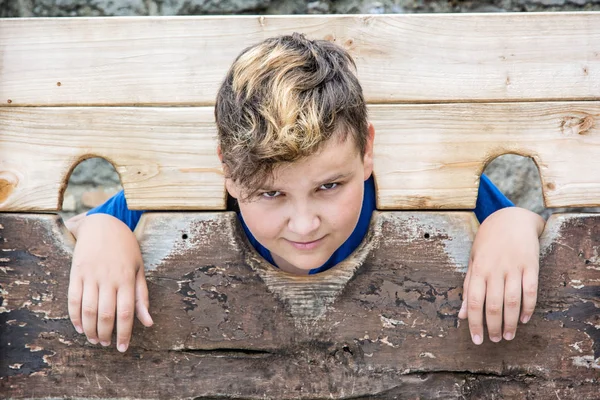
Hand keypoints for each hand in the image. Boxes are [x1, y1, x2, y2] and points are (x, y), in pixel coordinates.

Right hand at [68, 213, 152, 351]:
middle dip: (106, 334)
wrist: (102, 224)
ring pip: (88, 310)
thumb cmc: (125, 248)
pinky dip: (75, 316)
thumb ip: (142, 297)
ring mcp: (90, 276)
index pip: (126, 312)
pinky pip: (73, 299)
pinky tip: (80, 327)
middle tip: (106, 344)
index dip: (124, 333)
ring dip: (90, 329)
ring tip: (94, 339)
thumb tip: (148, 322)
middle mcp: (108, 278)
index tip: (123, 347)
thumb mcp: (139, 269)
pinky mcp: (76, 273)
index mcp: (127, 278)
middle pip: (106, 314)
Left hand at [458, 207, 544, 344]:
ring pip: (512, 301)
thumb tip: (462, 315)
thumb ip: (468, 288)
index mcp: (478, 270)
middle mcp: (495, 270)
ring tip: (509, 335)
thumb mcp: (473, 262)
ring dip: (511, 322)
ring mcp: (514, 267)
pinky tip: (525, 319)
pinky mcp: (531, 265)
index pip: (474, 302)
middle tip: (496, 340)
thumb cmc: (488, 243)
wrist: (510, 219)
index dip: (474, 323)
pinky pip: (531, 290)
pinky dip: (528, 307)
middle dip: (494, 326)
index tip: (477, 339)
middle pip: (493, 305)